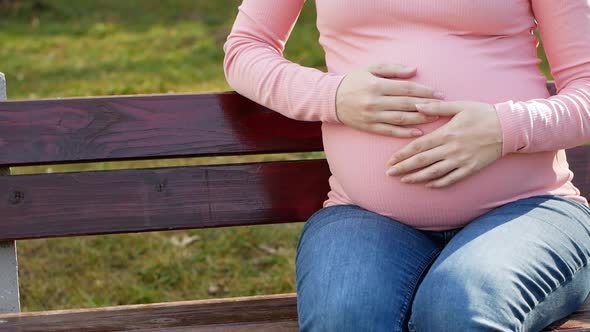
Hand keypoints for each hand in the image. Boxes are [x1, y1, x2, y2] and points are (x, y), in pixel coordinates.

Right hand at [336, 64, 444, 137]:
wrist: (331, 99)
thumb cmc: (354, 81)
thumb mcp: (371, 69)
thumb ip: (393, 69)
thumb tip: (414, 70)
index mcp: (376, 85)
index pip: (405, 88)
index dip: (423, 91)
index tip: (439, 93)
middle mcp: (375, 102)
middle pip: (406, 104)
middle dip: (426, 105)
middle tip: (443, 107)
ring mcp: (372, 116)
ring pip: (400, 119)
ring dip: (419, 119)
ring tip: (435, 118)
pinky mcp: (369, 127)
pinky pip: (390, 131)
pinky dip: (405, 132)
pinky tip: (418, 133)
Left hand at [385, 101, 502, 187]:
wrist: (509, 128)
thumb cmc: (483, 114)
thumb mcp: (459, 106)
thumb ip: (436, 107)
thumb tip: (416, 104)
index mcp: (446, 133)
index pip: (418, 146)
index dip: (402, 154)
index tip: (390, 160)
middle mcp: (451, 149)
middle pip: (422, 162)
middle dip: (403, 168)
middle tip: (389, 173)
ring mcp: (460, 161)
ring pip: (433, 173)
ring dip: (416, 178)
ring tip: (403, 180)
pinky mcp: (470, 169)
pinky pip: (451, 179)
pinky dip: (437, 184)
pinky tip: (427, 185)